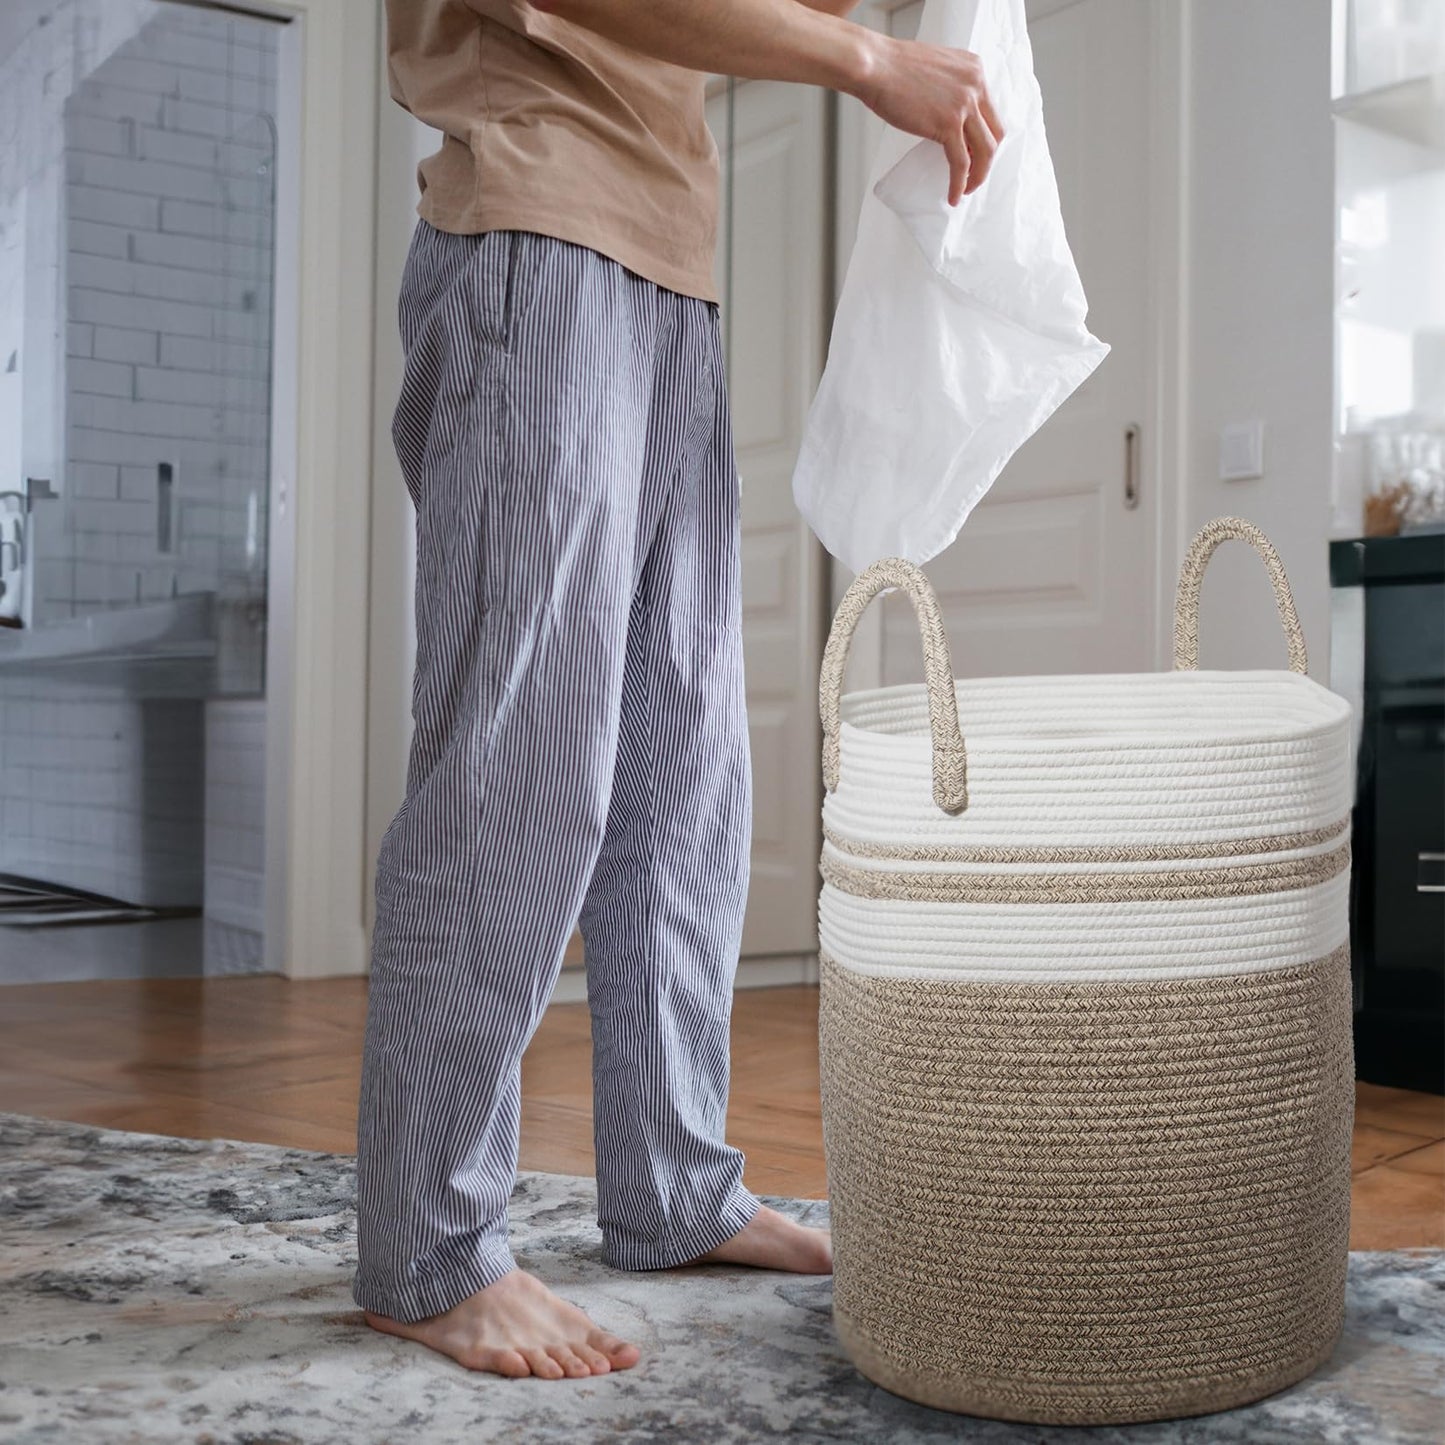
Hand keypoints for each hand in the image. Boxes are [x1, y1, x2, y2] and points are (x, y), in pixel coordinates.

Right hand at [853, 34, 1005, 204]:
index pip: (991, 111)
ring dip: (977, 176)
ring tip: (965, 191)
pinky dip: (959, 183)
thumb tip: (948, 114)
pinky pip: (961, 163)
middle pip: (995, 133)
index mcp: (974, 70)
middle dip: (987, 160)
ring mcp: (964, 104)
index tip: (974, 154)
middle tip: (973, 175)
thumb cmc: (893, 68)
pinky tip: (952, 197)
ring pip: (985, 151)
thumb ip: (950, 88)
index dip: (985, 137)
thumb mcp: (936, 69)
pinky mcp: (948, 124)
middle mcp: (976, 85)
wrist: (875, 66)